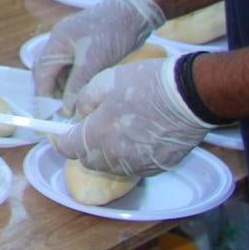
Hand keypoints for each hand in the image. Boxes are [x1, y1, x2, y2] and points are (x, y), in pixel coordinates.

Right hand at [32, 0, 164, 109]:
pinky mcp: (84, 43)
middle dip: (53, 89)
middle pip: (47, 69)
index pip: (41, 71)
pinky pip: (72, 63)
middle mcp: (59, 40)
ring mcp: (71, 40)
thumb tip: (67, 108)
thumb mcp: (93, 63)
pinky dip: (74, 76)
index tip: (52, 111)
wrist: (135, 12)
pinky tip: (84, 86)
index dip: (45, 92)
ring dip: (65, 84)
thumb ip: (76, 86)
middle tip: (65, 106)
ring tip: (76, 99)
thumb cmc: (112, 34)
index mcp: (56, 41)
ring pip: (60, 67)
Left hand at [51, 57, 213, 176]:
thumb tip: (78, 114)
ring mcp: (137, 165)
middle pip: (87, 160)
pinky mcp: (157, 167)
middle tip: (89, 127)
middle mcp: (114, 157)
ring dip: (105, 153)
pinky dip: (128, 157)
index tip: (58, 132)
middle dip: (83, 146)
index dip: (59, 138)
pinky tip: (136, 138)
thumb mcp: (103, 82)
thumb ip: (83, 102)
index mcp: (96, 136)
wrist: (190, 96)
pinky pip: (133, 167)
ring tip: (115, 131)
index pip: (66, 147)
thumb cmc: (147, 84)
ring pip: (110, 166)